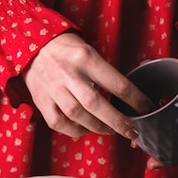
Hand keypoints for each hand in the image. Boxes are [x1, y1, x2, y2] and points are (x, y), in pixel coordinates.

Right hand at [22, 33, 154, 138]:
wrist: (31, 46)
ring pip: (78, 116)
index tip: (146, 110)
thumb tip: (126, 99)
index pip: (117, 83)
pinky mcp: (42, 101)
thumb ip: (104, 74)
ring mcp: (53, 89)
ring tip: (110, 130)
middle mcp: (69, 74)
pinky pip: (60, 123)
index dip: (135, 100)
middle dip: (118, 122)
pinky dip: (75, 130)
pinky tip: (85, 129)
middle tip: (132, 131)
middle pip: (96, 104)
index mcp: (86, 58)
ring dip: (98, 128)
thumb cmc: (66, 50)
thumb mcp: (89, 51)